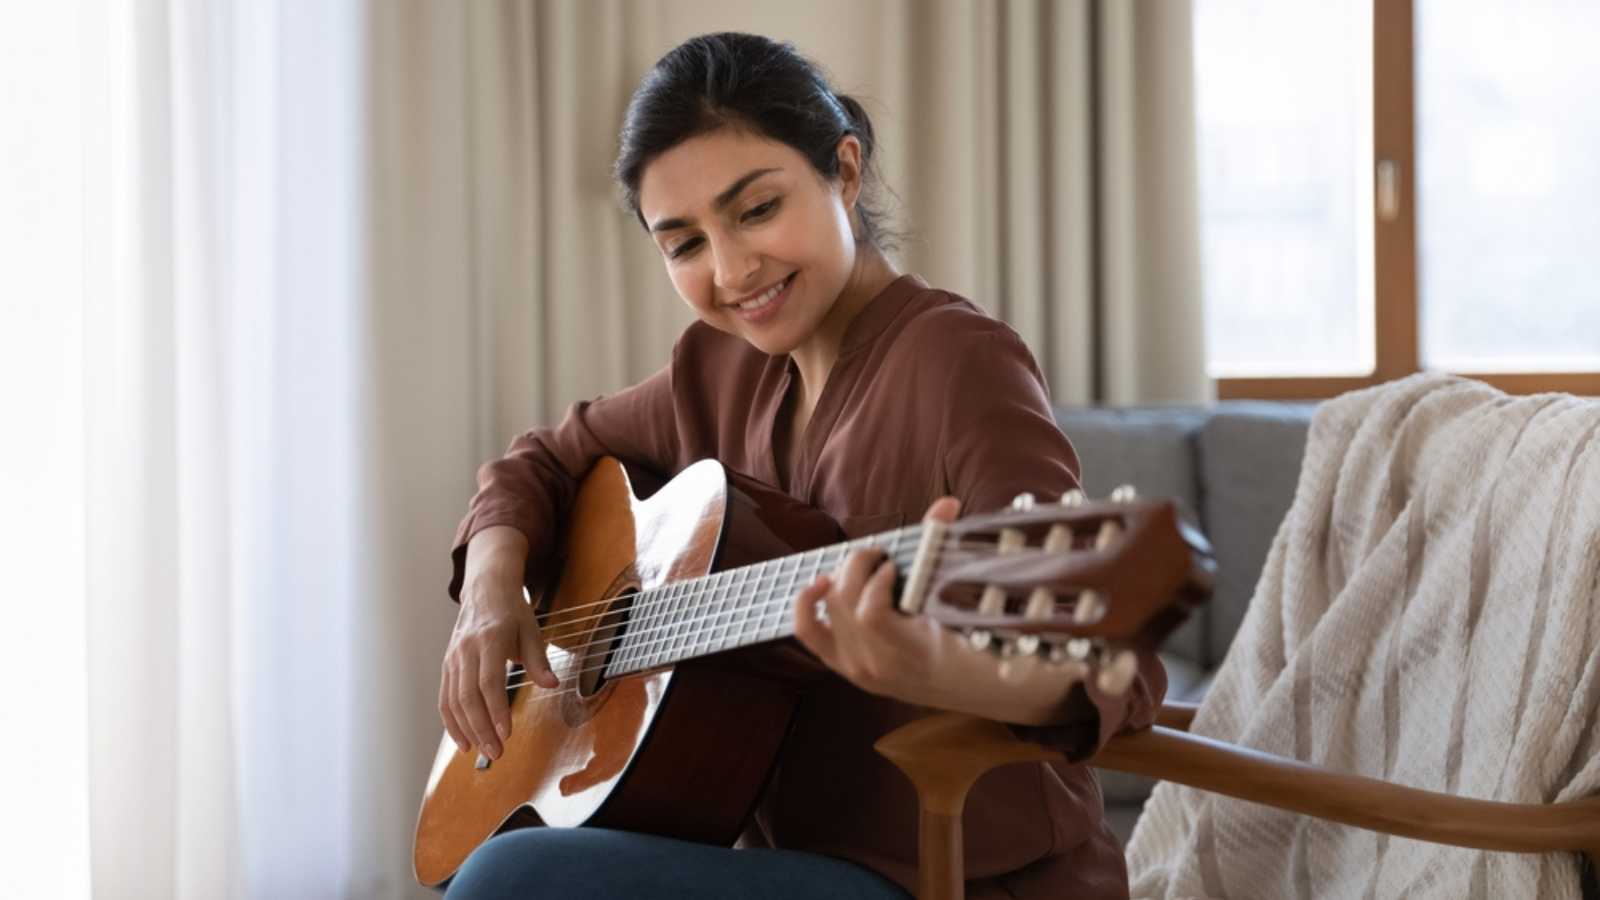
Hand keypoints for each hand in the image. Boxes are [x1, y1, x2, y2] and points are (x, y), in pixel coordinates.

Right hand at [440, 526, 557, 760]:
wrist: (485, 589)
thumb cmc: (512, 611)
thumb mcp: (532, 629)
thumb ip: (539, 660)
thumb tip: (552, 684)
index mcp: (489, 639)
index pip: (489, 681)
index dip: (496, 709)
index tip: (506, 733)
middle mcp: (466, 650)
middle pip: (468, 696)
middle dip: (481, 728)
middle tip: (497, 752)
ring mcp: (453, 658)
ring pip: (453, 701)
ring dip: (466, 730)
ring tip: (483, 752)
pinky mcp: (447, 665)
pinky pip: (445, 698)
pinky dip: (451, 722)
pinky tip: (463, 741)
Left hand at [792, 497, 1098, 724]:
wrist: (962, 686)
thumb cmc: (968, 638)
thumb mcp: (963, 604)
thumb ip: (947, 551)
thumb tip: (945, 503)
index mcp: (910, 655)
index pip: (871, 615)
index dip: (876, 581)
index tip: (895, 566)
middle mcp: (875, 666)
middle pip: (845, 602)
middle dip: (860, 567)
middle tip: (883, 555)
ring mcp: (854, 668)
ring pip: (828, 609)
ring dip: (843, 576)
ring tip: (869, 566)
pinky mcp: (840, 664)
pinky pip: (807, 632)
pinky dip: (806, 603)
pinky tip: (820, 583)